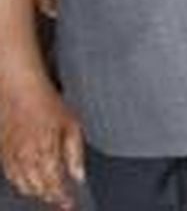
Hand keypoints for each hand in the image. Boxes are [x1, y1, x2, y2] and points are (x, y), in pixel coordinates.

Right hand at [0, 80, 84, 209]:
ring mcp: (12, 157)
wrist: (18, 89)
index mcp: (45, 152)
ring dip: (36, 191)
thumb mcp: (72, 124)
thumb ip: (75, 153)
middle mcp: (26, 158)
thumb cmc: (45, 102)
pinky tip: (30, 181)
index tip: (70, 204)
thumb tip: (79, 174)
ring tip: (48, 192)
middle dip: (50, 196)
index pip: (55, 185)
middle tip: (61, 198)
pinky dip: (21, 182)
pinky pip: (11, 176)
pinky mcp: (2, 153)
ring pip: (23, 185)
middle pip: (38, 189)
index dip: (63, 198)